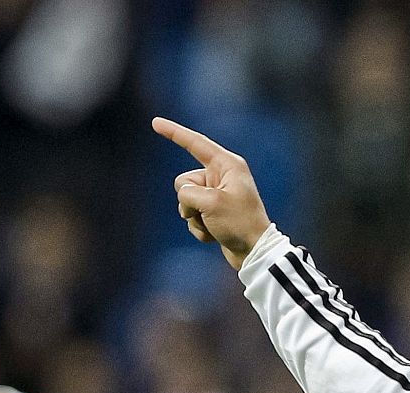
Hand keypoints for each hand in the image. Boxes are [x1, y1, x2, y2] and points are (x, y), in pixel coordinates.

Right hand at [152, 117, 272, 269]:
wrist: (254, 252)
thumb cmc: (239, 223)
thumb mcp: (210, 203)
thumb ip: (188, 193)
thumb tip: (185, 199)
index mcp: (227, 164)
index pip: (195, 143)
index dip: (174, 132)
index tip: (155, 123)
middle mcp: (222, 176)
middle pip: (184, 180)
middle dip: (189, 201)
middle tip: (209, 213)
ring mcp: (216, 194)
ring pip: (185, 201)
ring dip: (195, 218)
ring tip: (214, 226)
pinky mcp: (213, 212)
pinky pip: (193, 216)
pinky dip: (200, 228)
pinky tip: (215, 236)